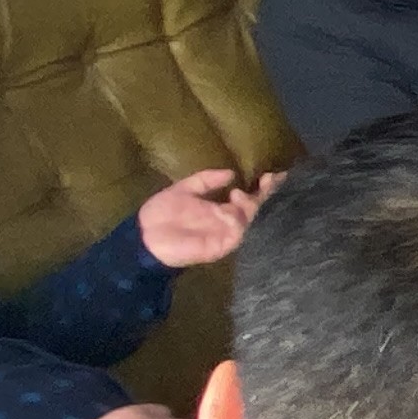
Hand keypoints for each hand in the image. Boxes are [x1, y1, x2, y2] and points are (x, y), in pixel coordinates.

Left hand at [135, 167, 264, 268]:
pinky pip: (237, 233)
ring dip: (250, 205)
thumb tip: (231, 173)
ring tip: (238, 194)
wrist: (145, 236)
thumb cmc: (162, 213)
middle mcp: (228, 220)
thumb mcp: (184, 188)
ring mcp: (226, 233)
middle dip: (266, 194)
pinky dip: (238, 220)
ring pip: (250, 219)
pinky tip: (232, 208)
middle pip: (256, 208)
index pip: (248, 197)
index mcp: (221, 208)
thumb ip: (206, 180)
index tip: (272, 173)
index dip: (261, 187)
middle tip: (271, 178)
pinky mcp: (221, 245)